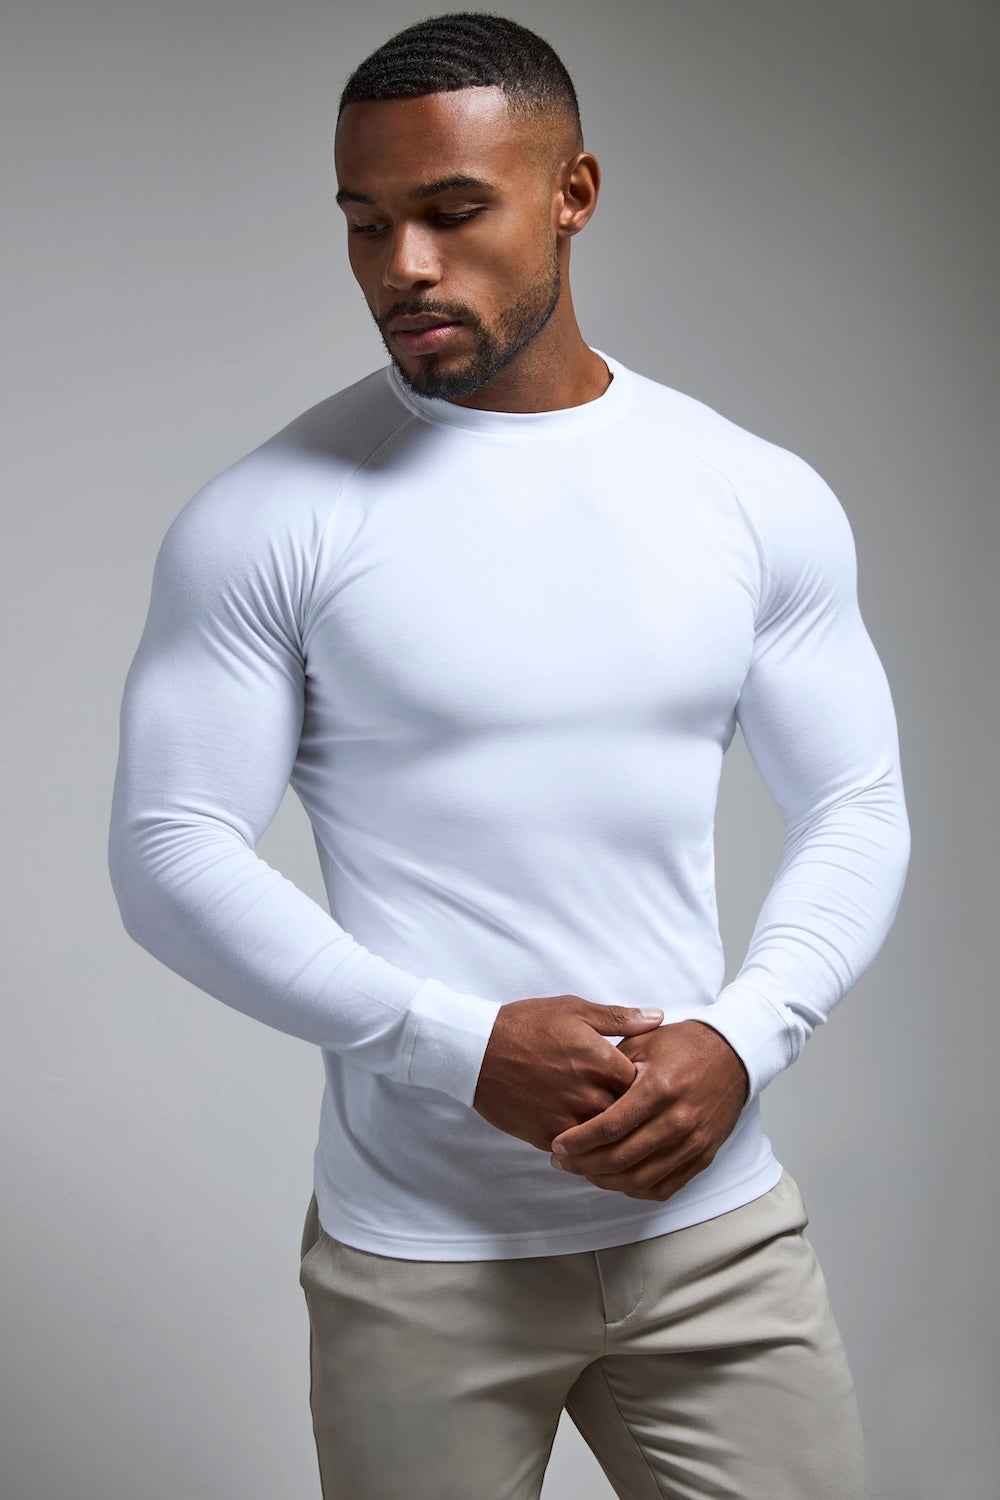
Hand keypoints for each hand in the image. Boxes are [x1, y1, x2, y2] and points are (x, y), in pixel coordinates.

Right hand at [473, 995, 663, 1150]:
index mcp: (601, 1061)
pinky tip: (592, 1142)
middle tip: (640, 1111)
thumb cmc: (526, 1024)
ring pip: (607, 1139)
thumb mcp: (574, 1009)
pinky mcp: (547, 1135)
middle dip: (636, 1114)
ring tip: (620, 1131)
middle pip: (631, 1116)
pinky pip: (580, 1153)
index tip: (649, 1083)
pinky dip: (588, 1149)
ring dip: (614, 1135)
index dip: (650, 1085)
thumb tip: (658, 1017)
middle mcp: (588, 1093)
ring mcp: (568, 1118)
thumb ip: (619, 1017)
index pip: (646, 1085)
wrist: (476, 1050)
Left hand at [548, 1021, 748, 1200]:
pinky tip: (617, 1180)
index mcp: (658, 1088)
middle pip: (621, 1158)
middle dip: (584, 1164)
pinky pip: (665, 1186)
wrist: (733, 1054)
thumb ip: (612, 1068)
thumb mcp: (644, 1042)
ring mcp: (693, 1141)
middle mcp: (678, 1119)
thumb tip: (580, 1093)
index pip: (610, 1126)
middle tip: (562, 1162)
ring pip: (641, 1179)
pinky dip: (636, 1189)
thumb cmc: (684, 1044)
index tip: (557, 1145)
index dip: (579, 1141)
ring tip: (584, 1171)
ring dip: (606, 1181)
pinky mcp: (704, 1155)